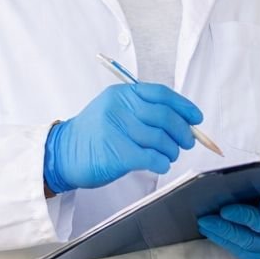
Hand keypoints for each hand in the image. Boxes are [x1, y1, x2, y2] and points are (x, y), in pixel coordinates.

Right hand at [44, 84, 203, 193]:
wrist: (63, 153)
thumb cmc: (95, 135)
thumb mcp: (115, 111)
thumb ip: (145, 112)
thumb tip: (184, 123)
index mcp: (122, 93)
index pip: (161, 94)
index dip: (184, 106)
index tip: (196, 119)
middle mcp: (119, 107)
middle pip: (165, 116)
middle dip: (183, 132)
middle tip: (187, 142)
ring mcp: (117, 129)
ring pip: (161, 139)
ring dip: (172, 150)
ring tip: (169, 155)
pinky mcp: (117, 153)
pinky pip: (152, 157)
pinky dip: (162, 163)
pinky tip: (160, 164)